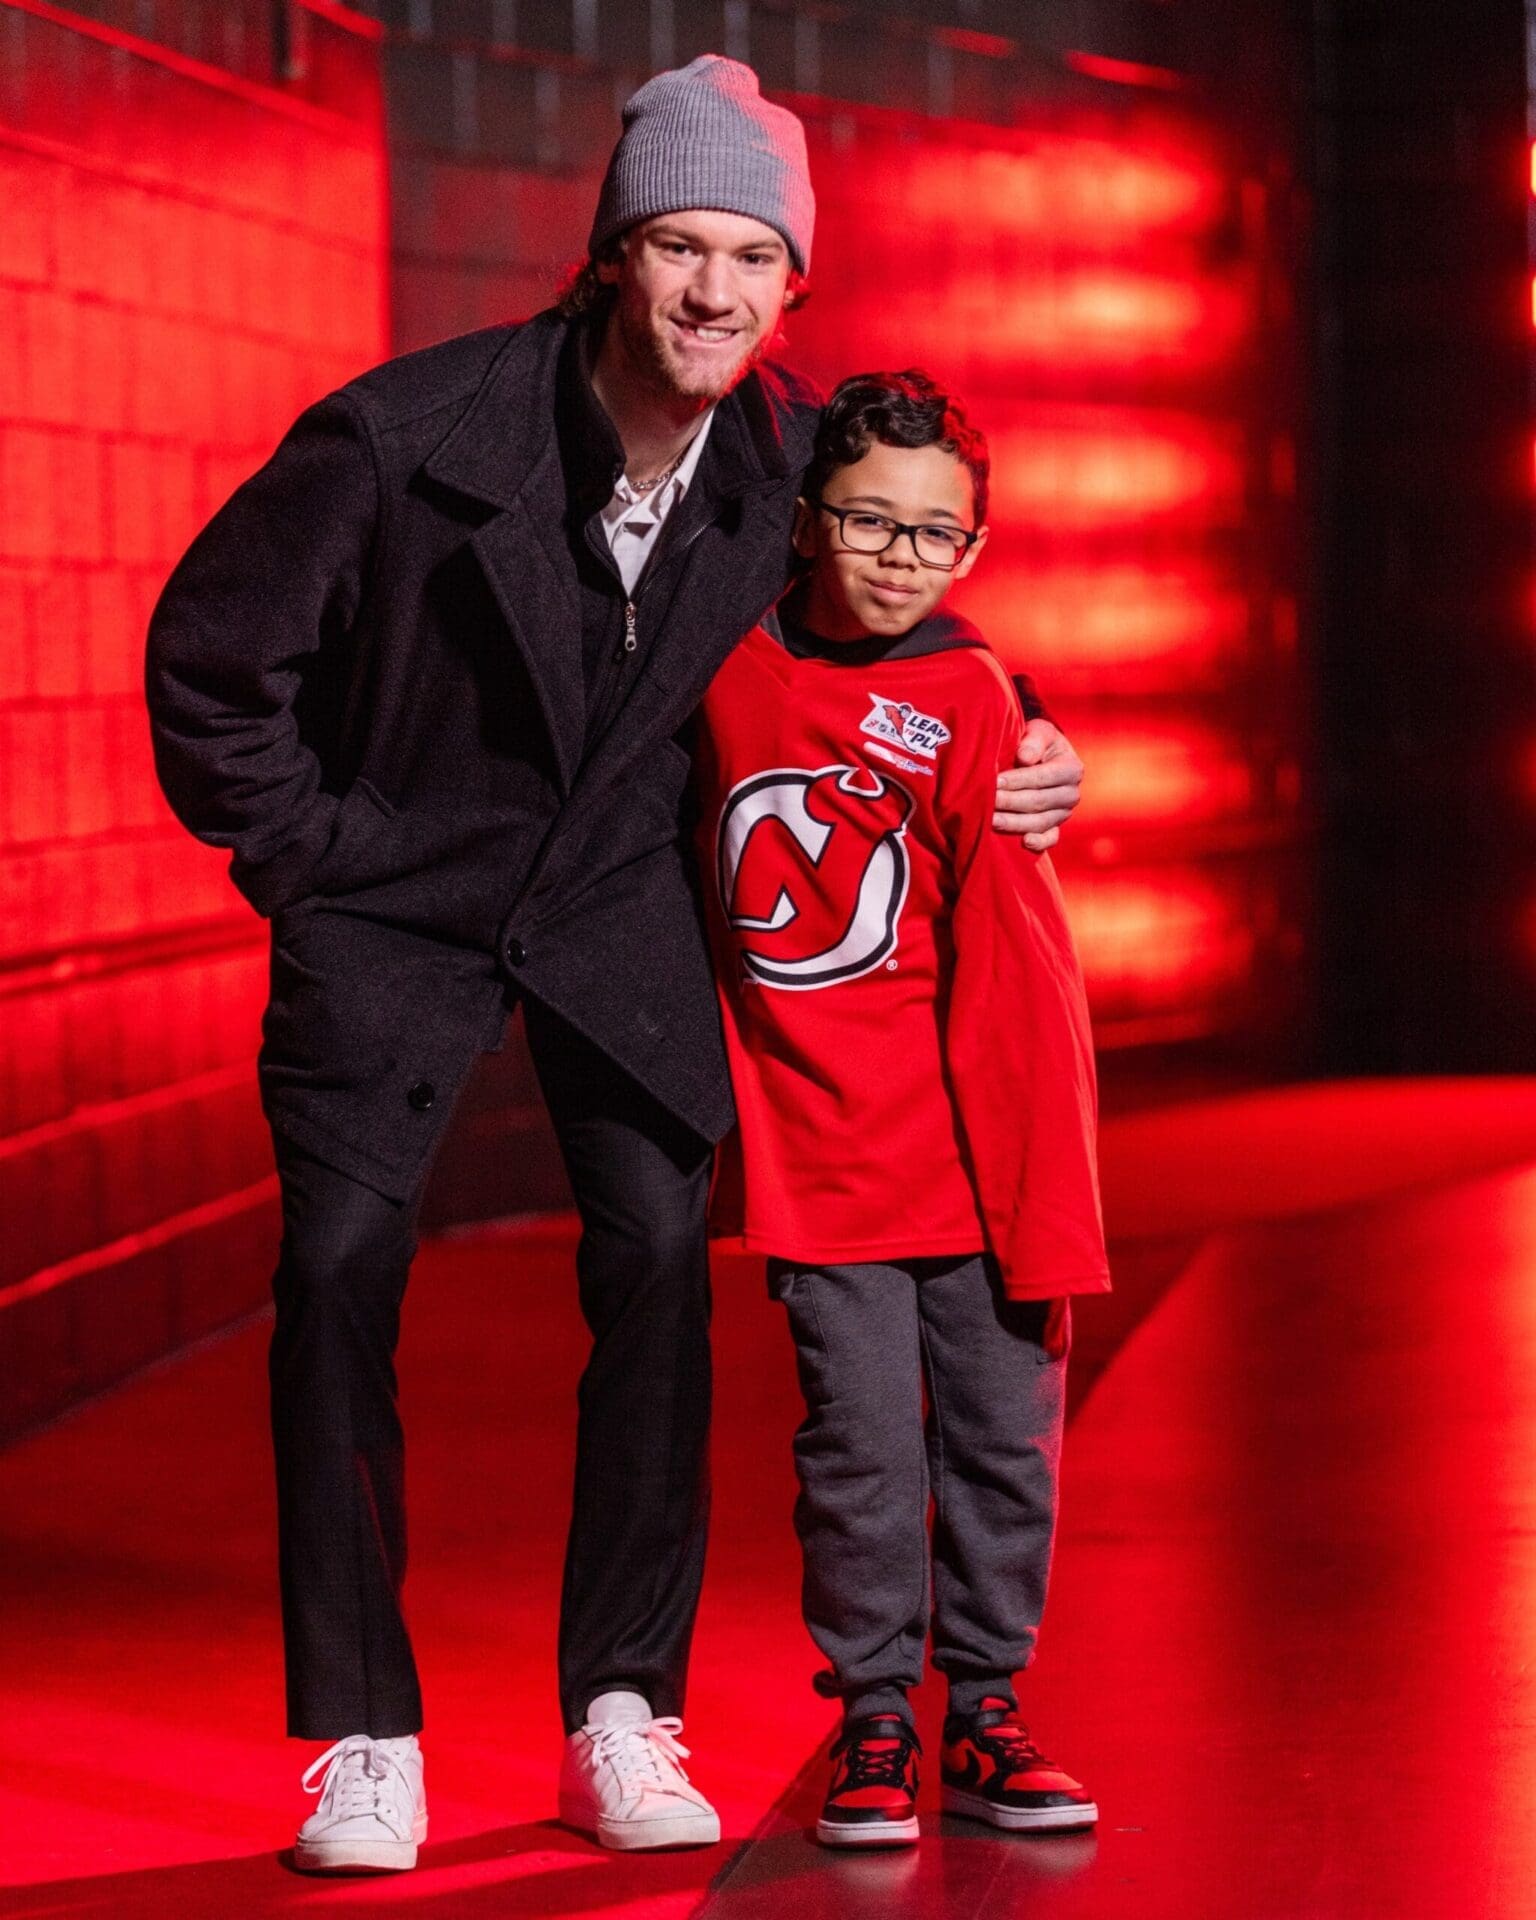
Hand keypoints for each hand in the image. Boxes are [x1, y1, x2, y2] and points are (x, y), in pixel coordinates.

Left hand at [993, 721, 1082, 849]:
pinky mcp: (1054, 827)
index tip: (996, 781)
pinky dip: (1039, 843)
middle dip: (1011, 802)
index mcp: (1072, 768)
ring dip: (1015, 823)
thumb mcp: (1039, 732)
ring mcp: (1063, 813)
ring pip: (1040, 822)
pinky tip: (1025, 842)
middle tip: (988, 802)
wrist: (1041, 757)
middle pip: (1039, 802)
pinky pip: (1050, 838)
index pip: (1044, 777)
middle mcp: (1071, 793)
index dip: (1019, 780)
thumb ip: (1033, 740)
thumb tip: (1024, 757)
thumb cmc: (1036, 742)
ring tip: (992, 820)